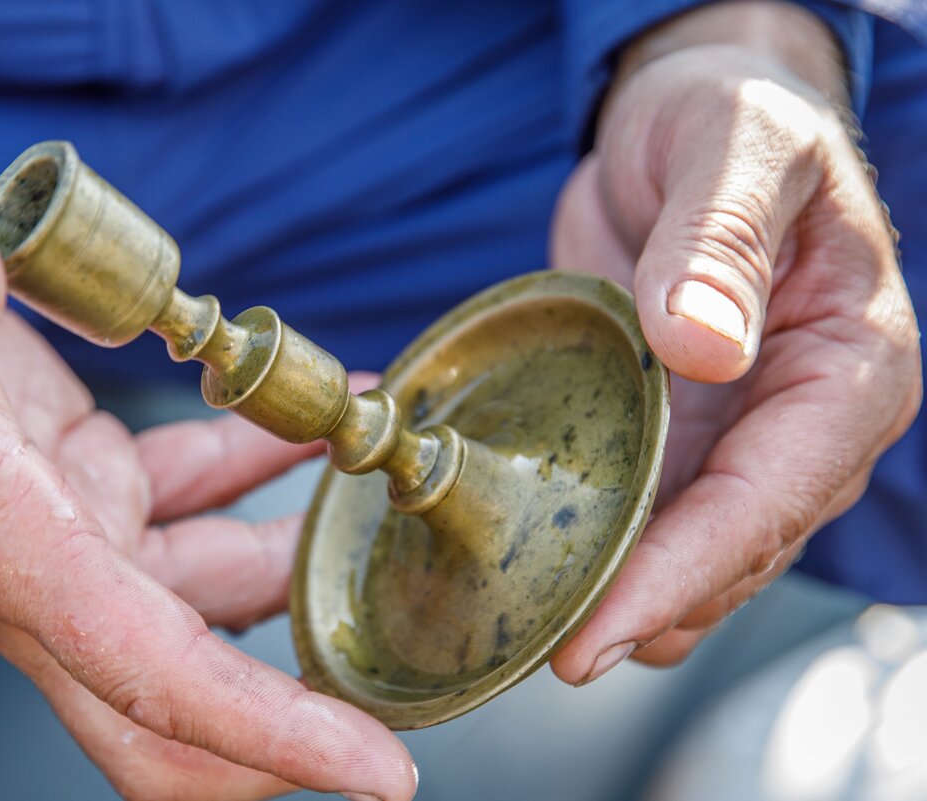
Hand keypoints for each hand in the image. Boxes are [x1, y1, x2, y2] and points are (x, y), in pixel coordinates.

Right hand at [0, 155, 415, 800]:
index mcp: (2, 547)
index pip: (150, 677)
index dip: (269, 735)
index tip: (378, 772)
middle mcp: (45, 565)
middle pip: (176, 707)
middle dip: (283, 740)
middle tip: (392, 720)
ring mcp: (73, 530)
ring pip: (207, 601)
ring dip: (298, 570)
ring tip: (384, 500)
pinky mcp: (88, 481)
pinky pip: (198, 499)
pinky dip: (262, 470)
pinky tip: (311, 424)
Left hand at [548, 2, 920, 682]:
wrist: (686, 117)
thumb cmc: (729, 118)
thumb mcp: (732, 147)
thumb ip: (718, 241)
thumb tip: (704, 348)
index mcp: (848, 367)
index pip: (772, 497)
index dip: (687, 573)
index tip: (602, 633)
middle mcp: (800, 421)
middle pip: (729, 550)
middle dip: (643, 608)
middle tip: (544, 654)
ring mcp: (732, 435)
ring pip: (684, 550)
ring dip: (615, 594)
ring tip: (527, 632)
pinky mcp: (670, 431)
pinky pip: (639, 511)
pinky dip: (591, 544)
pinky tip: (530, 566)